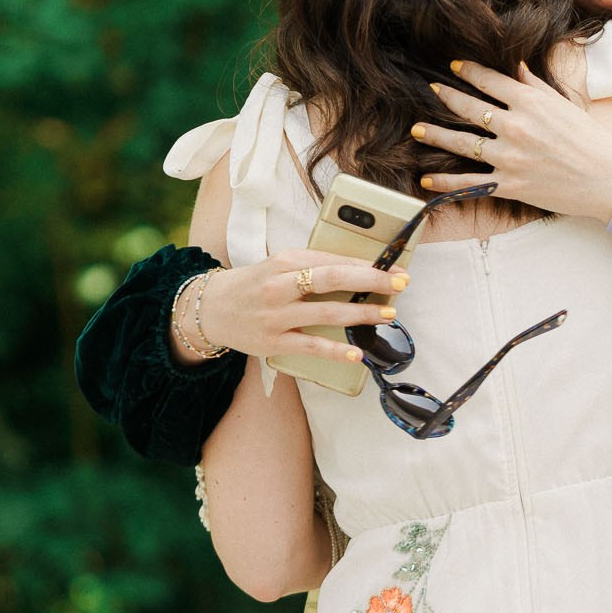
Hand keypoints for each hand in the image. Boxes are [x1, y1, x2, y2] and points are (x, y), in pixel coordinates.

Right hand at [190, 250, 407, 365]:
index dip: (368, 265)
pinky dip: (336, 351)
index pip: (334, 260)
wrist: (211, 308)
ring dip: (362, 314)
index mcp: (285, 261)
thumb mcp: (279, 265)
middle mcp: (281, 286)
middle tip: (401, 284)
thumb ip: (313, 266)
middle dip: (372, 281)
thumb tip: (359, 270)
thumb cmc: (254, 284)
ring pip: (328, 313)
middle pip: (334, 280)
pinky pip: (311, 346)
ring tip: (388, 314)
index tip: (395, 269)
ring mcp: (278, 316)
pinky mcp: (274, 342)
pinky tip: (357, 353)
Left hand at [413, 59, 611, 222]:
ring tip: (416, 129)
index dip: (468, 71)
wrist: (608, 181)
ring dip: (434, 134)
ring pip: (461, 142)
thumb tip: (516, 68)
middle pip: (469, 107)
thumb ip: (536, 87)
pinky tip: (427, 177)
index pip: (489, 80)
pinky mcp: (509, 184)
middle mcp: (515, 126)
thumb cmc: (592, 141)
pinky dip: (445, 181)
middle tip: (431, 90)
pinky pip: (469, 182)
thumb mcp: (565, 106)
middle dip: (447, 96)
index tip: (453, 67)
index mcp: (530, 102)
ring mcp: (509, 157)